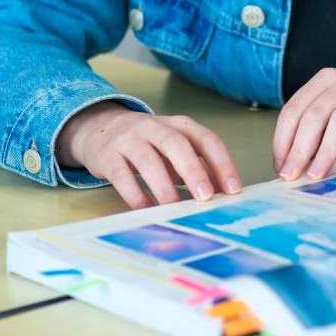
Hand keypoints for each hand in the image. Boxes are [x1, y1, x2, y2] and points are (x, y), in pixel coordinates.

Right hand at [56, 101, 241, 209]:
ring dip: (163, 185)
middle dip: (194, 170)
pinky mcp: (107, 156)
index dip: (222, 163)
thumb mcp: (175, 148)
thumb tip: (222, 193)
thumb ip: (197, 165)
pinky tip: (146, 210)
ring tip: (174, 207)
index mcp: (180, 125)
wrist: (101, 127)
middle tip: (205, 196)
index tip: (233, 188)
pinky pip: (121, 175)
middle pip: (177, 144)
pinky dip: (135, 194)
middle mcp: (156, 127)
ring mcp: (130, 140)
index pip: (206, 140)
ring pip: (148, 159)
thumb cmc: (150, 142)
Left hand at [272, 68, 335, 180]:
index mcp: (325, 79)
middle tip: (292, 174)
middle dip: (300, 148)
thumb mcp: (331, 106)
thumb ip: (311, 126)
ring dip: (326, 151)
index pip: (295, 108)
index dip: (283, 138)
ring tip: (317, 175)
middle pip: (317, 114)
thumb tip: (288, 164)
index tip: (280, 165)